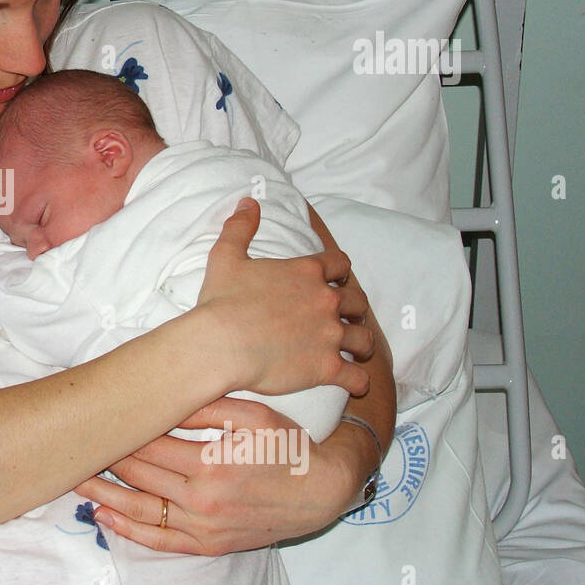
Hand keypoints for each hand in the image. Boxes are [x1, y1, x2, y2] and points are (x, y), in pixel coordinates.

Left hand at [75, 396, 358, 554]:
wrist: (322, 491)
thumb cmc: (289, 446)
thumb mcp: (252, 415)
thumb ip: (206, 407)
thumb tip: (164, 395)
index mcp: (209, 463)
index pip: (147, 445)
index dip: (118, 432)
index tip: (94, 419)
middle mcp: (201, 500)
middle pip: (137, 475)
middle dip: (104, 459)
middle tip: (74, 445)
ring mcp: (203, 527)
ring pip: (139, 510)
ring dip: (102, 496)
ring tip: (73, 481)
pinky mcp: (208, 544)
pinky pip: (159, 541)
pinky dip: (127, 530)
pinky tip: (103, 518)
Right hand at [196, 198, 373, 396]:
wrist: (219, 344)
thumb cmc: (221, 301)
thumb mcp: (226, 256)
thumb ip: (240, 227)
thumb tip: (249, 202)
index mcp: (306, 273)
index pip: (340, 265)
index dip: (339, 272)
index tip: (333, 281)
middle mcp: (326, 301)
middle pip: (358, 302)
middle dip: (352, 309)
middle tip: (343, 317)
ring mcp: (329, 336)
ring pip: (364, 340)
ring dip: (361, 344)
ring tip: (355, 350)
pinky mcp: (327, 368)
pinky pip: (357, 378)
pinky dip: (358, 381)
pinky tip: (352, 383)